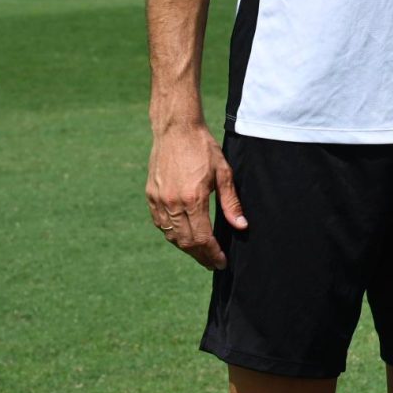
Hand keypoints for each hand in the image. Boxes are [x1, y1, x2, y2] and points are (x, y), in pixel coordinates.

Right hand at [145, 119, 245, 269]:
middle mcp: (173, 204)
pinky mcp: (151, 196)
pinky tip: (184, 236)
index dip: (213, 253)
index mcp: (193, 199)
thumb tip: (241, 226)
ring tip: (201, 252)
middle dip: (201, 256)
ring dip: (187, 248)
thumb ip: (231, 203)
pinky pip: (161, 224)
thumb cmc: (203, 148)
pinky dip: (173, 235)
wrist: (176, 130)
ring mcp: (159, 201)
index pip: (203, 238)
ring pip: (172, 236)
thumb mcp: (224, 173)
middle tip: (212, 262)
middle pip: (186, 242)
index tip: (221, 262)